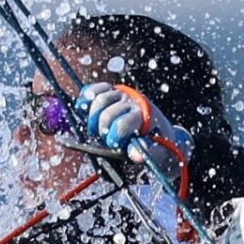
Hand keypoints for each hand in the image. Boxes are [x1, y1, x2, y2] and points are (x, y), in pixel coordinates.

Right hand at [74, 85, 192, 193]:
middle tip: (104, 138)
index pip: (121, 125)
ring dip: (92, 118)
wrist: (157, 127)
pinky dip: (85, 99)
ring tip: (96, 129)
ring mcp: (121, 93)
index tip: (114, 145)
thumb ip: (146, 152)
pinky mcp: (110, 90)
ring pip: (97, 99)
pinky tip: (86, 112)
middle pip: (106, 114)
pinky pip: (92, 90)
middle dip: (101, 130)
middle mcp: (132, 101)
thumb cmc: (154, 142)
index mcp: (144, 116)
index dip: (113, 138)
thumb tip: (135, 154)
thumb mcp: (156, 150)